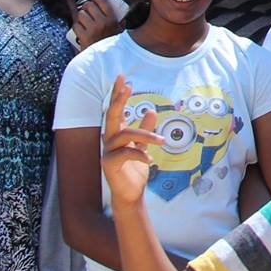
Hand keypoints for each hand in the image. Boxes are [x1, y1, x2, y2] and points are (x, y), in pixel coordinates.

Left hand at [72, 0, 120, 47]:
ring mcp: (92, 30)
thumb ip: (116, 18)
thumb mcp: (119, 29)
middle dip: (86, 7)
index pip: (102, 1)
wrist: (106, 61)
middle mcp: (103, 23)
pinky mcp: (84, 37)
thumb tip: (111, 5)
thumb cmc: (112, 44)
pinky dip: (77, 28)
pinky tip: (81, 31)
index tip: (94, 0)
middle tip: (87, 12)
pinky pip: (75, 25)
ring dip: (81, 17)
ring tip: (84, 22)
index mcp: (112, 19)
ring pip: (80, 14)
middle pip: (88, 5)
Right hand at [101, 75, 163, 207]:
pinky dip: (140, 155)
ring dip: (146, 136)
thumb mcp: (143, 147)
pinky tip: (150, 160)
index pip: (116, 110)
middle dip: (119, 99)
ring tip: (163, 142)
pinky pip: (125, 154)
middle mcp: (109, 140)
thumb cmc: (135, 169)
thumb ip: (146, 130)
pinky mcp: (109, 165)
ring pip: (125, 135)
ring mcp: (107, 152)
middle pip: (112, 116)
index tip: (123, 77)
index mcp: (117, 134)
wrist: (131, 193)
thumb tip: (151, 111)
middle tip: (128, 85)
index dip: (118, 94)